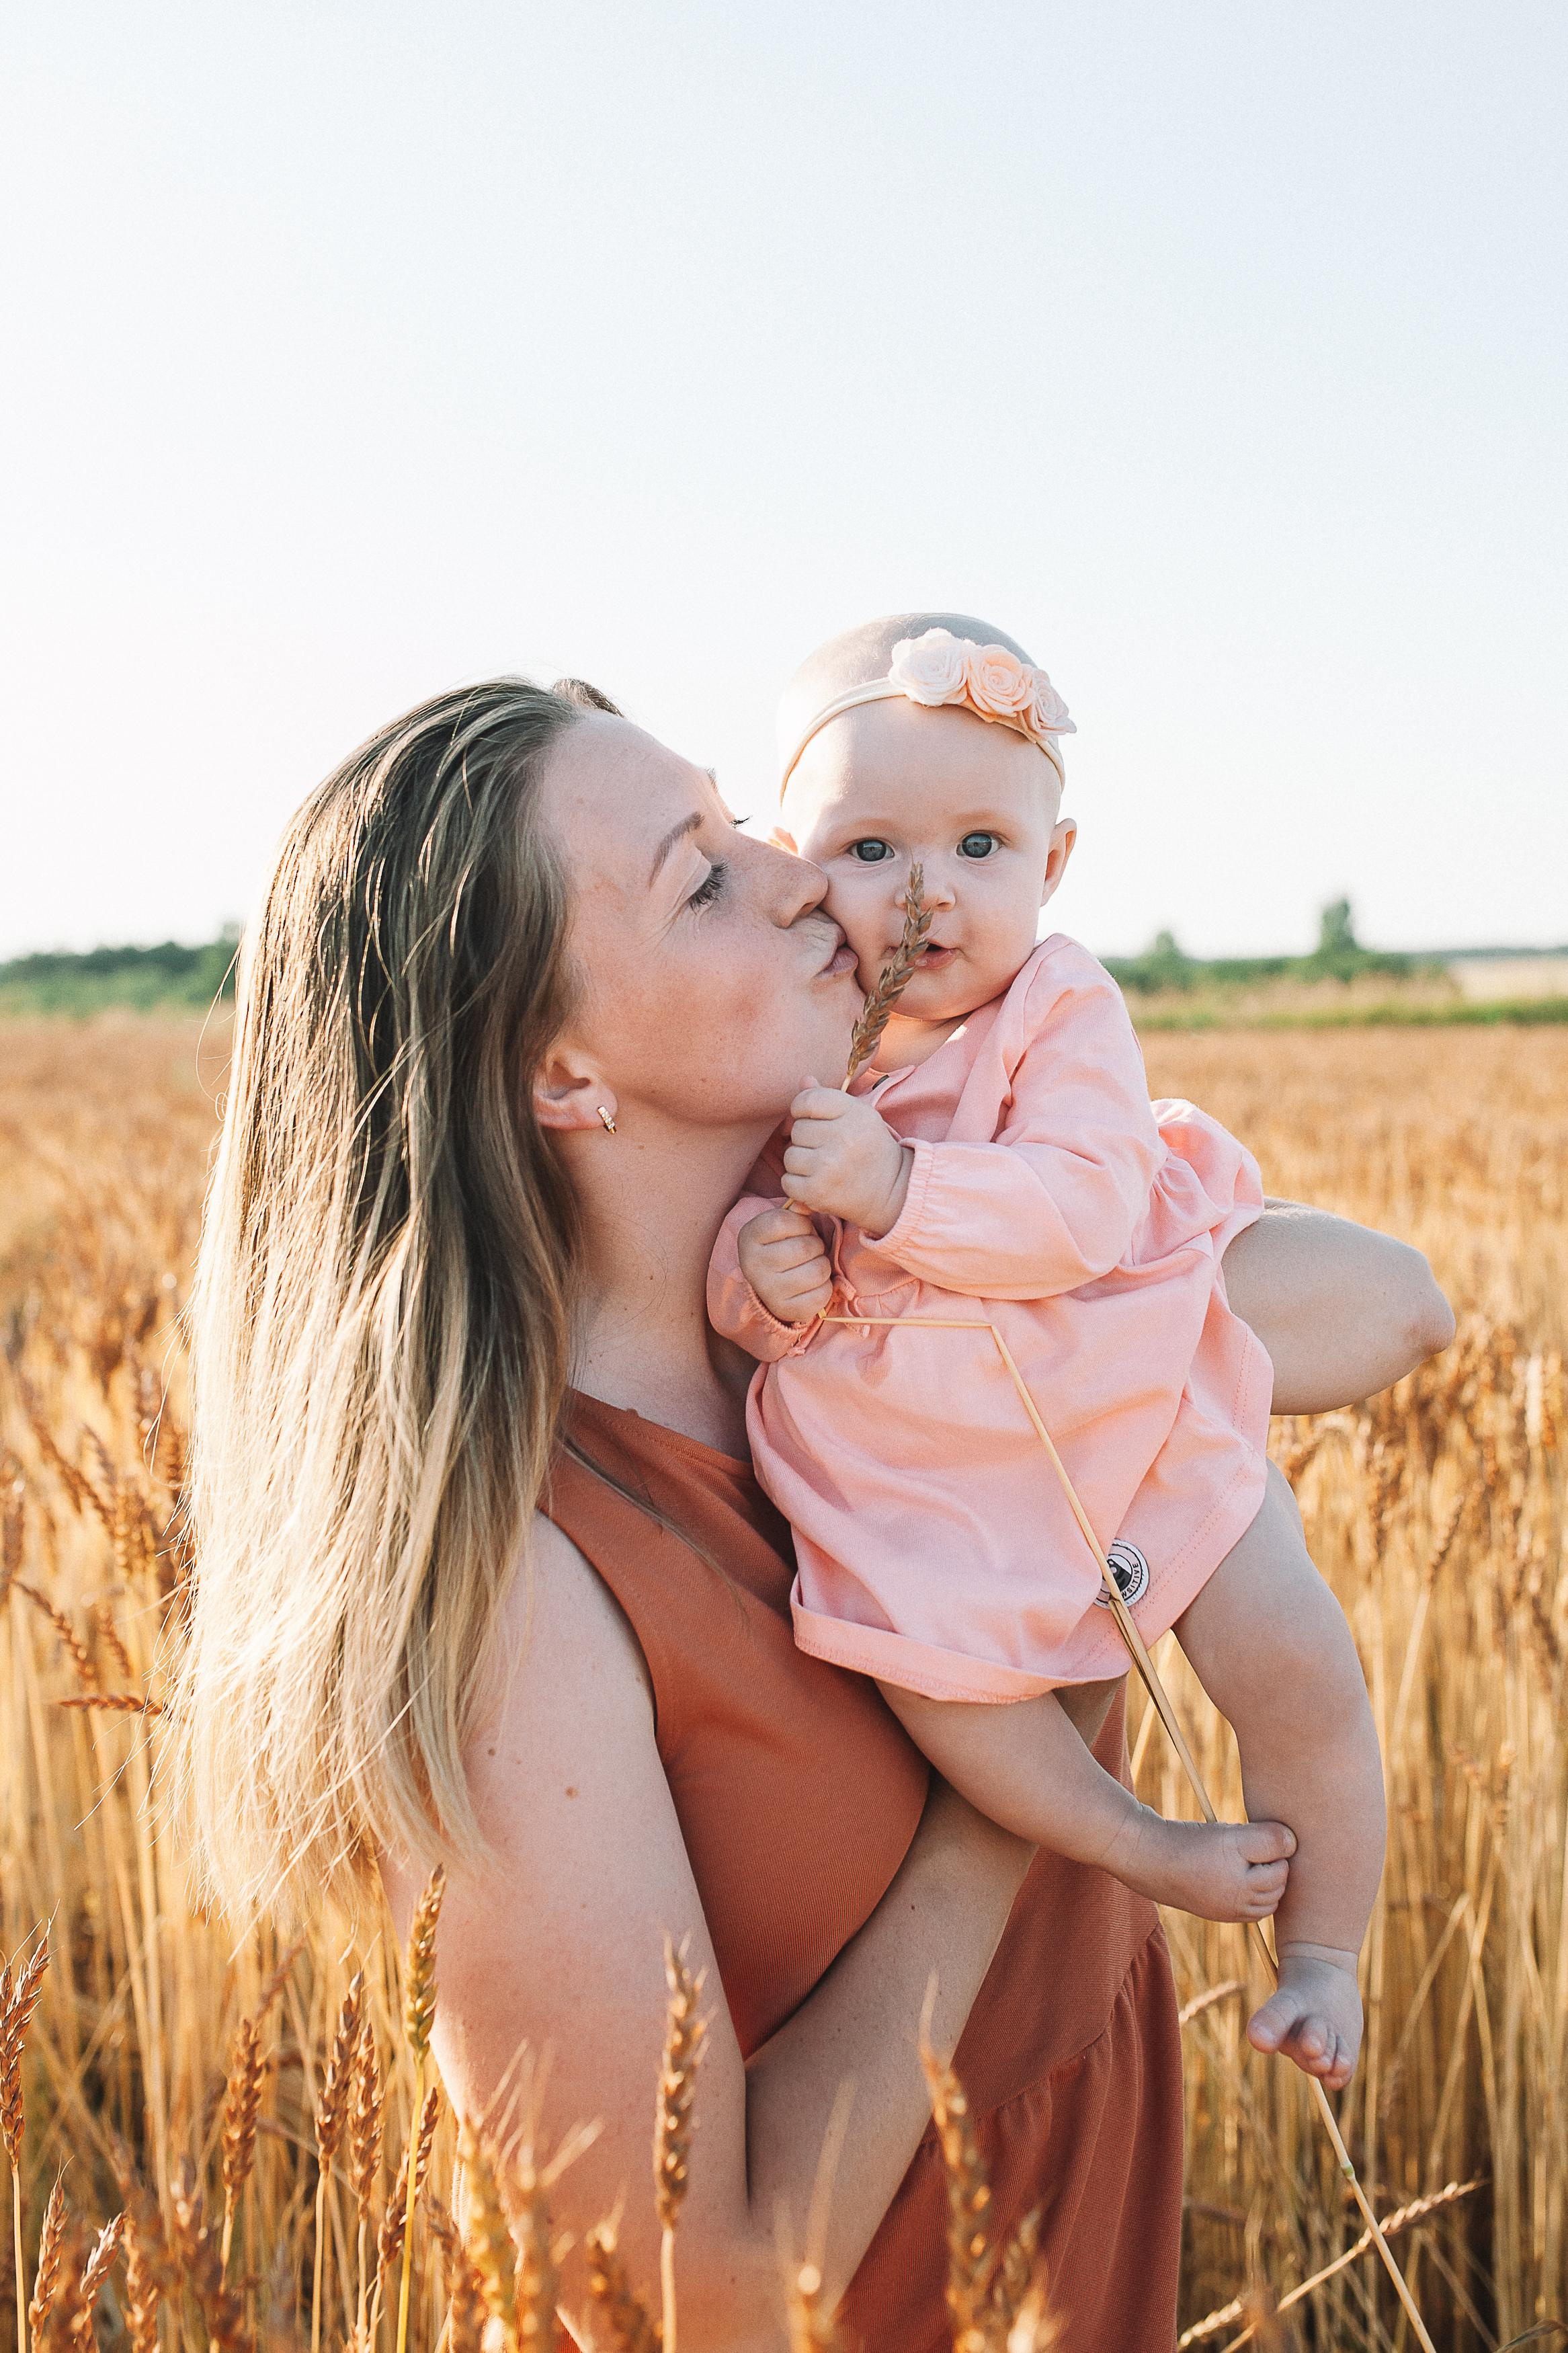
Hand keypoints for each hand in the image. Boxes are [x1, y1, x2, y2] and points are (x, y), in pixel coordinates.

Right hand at [738, 1204, 834, 1324]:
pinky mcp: (787, 1310)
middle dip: (816, 1244)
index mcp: (749, 1238)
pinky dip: (825, 1286)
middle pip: (806, 1247)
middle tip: (809, 1250)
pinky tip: (812, 1284)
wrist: (769, 1285)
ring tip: (811, 1265)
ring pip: (818, 1270)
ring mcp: (769, 1290)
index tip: (799, 1230)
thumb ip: (795, 1211)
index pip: (785, 1220)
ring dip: (822, 1265)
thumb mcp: (782, 1225)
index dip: (801, 1223)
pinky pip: (822, 1293)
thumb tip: (807, 1203)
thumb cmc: (781, 1246)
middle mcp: (753, 1265)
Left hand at [781, 1084, 912, 1236]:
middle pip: (797, 1130)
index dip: (802, 1109)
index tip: (812, 1119)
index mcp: (854, 1113)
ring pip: (790, 1156)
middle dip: (806, 1140)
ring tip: (823, 1167)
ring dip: (801, 1163)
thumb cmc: (870, 1148)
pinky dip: (798, 1185)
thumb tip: (804, 1080)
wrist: (892, 1191)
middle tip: (826, 1149)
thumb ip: (828, 1097)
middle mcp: (842, 1137)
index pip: (807, 1100)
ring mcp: (829, 1166)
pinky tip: (817, 1183)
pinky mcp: (818, 1192)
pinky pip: (788, 1181)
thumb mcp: (858, 1116)